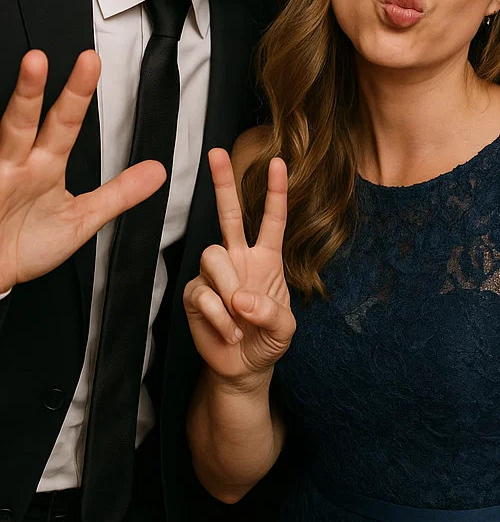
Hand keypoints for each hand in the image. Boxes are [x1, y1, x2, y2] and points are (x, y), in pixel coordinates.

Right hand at [0, 50, 165, 293]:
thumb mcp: (82, 219)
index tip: (91, 61)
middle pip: (22, 121)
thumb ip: (119, 193)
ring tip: (23, 70)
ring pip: (1, 135)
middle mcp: (14, 165)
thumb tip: (158, 171)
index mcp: (43, 166)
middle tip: (40, 58)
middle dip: (31, 90)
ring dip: (13, 105)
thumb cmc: (25, 245)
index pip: (65, 122)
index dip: (77, 93)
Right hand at [184, 149, 293, 388]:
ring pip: (213, 256)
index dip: (275, 191)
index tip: (279, 161)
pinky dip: (218, 316)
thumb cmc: (267, 341)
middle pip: (228, 214)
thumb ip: (271, 312)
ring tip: (239, 319)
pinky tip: (228, 332)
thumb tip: (241, 298)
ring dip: (228, 288)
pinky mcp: (194, 295)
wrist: (243, 369)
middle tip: (216, 152)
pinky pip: (202, 293)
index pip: (272, 219)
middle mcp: (239, 259)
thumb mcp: (284, 329)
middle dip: (223, 183)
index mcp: (267, 258)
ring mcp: (215, 276)